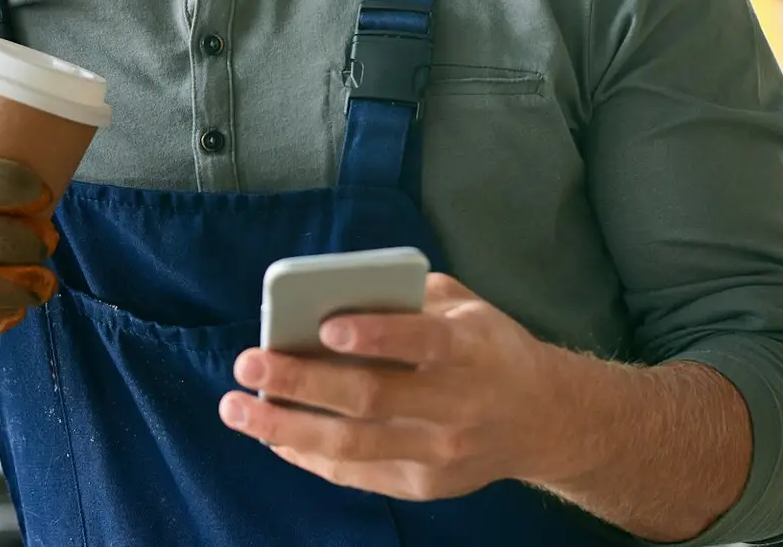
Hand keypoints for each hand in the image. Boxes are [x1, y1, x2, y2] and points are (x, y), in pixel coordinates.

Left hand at [220, 273, 563, 500]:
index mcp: (471, 349)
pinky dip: (308, 455)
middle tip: (248, 362)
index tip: (326, 327)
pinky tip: (272, 435)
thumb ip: (408, 297)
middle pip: (372, 398)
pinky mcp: (425, 486)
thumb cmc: (489, 348)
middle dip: (302, 381)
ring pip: (354, 446)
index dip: (377, 335)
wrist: (545, 420)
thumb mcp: (465, 307)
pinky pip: (356, 473)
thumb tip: (330, 295)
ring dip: (286, 428)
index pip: (424, 340)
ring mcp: (440, 453)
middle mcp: (458, 405)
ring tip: (237, 409)